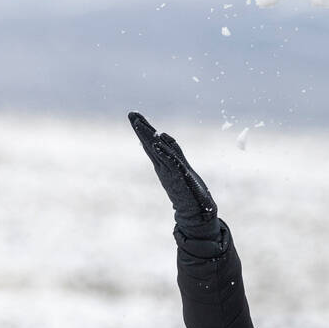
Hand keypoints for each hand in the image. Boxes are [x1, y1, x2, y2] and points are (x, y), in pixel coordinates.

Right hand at [129, 112, 222, 246]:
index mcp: (163, 164)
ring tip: (139, 123)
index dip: (143, 129)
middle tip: (132, 114)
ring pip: (158, 151)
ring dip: (149, 137)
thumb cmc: (189, 191)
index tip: (134, 115)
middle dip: (142, 129)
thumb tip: (164, 136)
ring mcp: (171, 172)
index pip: (151, 143)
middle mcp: (164, 167)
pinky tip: (158, 143)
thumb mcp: (181, 166)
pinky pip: (171, 162)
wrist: (197, 213)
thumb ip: (173, 152)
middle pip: (151, 144)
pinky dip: (164, 153)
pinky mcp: (180, 178)